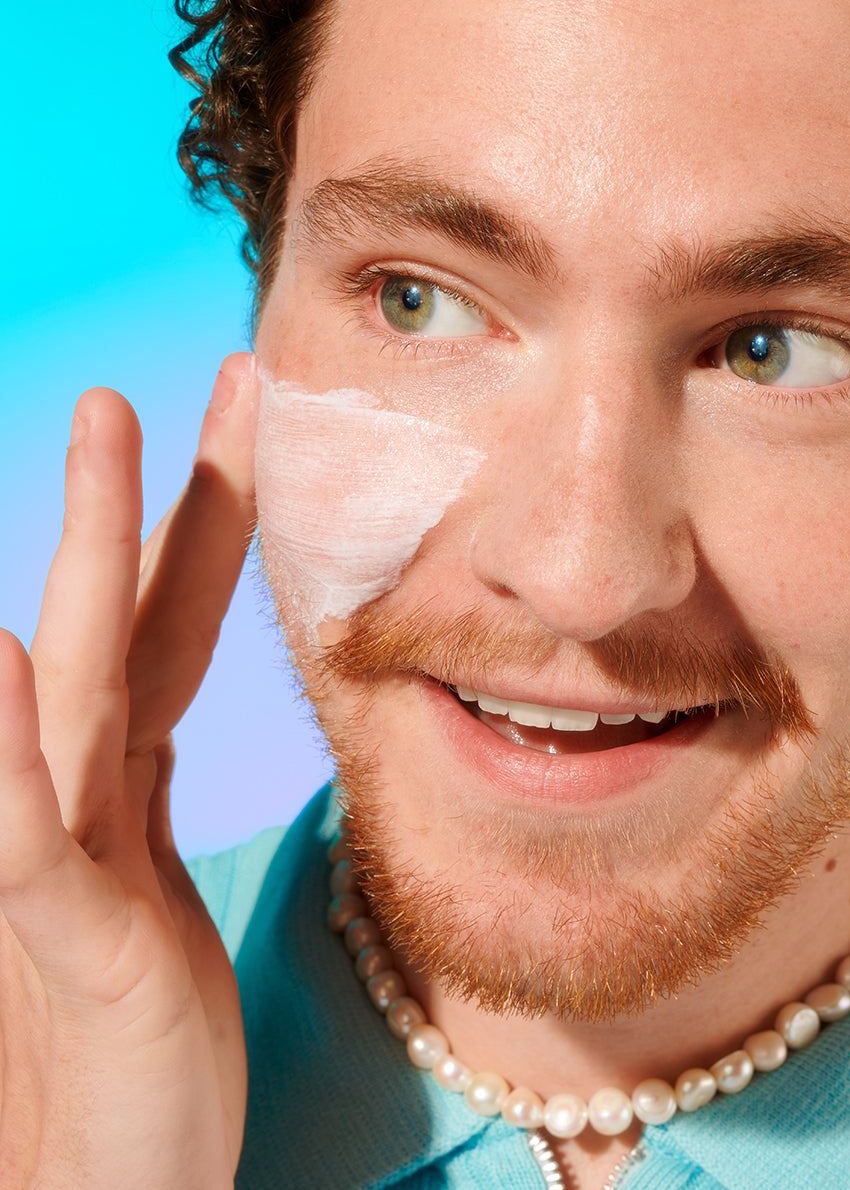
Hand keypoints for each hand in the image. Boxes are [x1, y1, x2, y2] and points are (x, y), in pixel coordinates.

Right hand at [0, 352, 257, 1188]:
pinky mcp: (67, 939)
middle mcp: (87, 793)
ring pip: (81, 676)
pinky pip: (29, 828)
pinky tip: (3, 652)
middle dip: (163, 487)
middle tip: (199, 371)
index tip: (254, 418)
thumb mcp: (137, 891)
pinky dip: (8, 745)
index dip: (209, 516)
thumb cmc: (130, 1047)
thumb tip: (93, 684)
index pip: (171, 619)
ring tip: (107, 429)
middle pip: (135, 611)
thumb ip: (120, 788)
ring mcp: (67, 855)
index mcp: (122, 782)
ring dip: (95, 551)